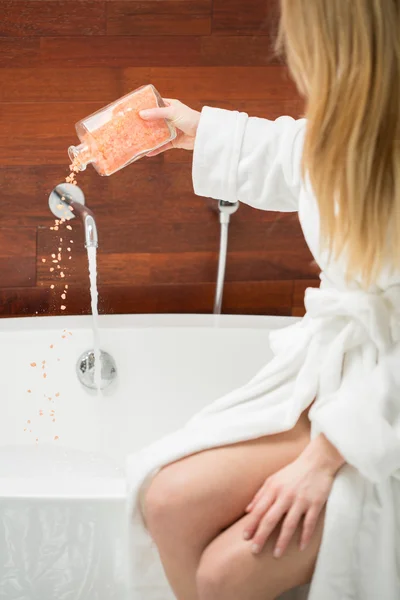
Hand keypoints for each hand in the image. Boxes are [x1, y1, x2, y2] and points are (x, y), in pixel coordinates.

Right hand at [139, 99, 200, 155]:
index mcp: (170, 106)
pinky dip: (156, 149)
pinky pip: (163, 146)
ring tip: (137, 140)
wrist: (204, 133)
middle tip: (131, 126)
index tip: (134, 110)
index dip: (145, 107)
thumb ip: (157, 113)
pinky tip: (148, 153)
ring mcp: (172, 130)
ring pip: (157, 134)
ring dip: (148, 137)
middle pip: (154, 120)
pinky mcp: (174, 141)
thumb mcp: (173, 112)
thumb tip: (141, 114)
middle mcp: (170, 117)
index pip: (155, 105)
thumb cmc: (190, 118)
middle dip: (144, 124)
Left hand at [243, 435, 343, 557]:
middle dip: (261, 536)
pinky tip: (300, 547)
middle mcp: (285, 495)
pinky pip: (309, 523)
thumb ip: (260, 494)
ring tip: (276, 554)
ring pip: (289, 524)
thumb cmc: (293, 472)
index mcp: (274, 489)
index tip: (244, 538)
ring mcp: (301, 500)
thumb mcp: (273, 479)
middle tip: (254, 551)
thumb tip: (247, 510)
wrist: (317, 461)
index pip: (259, 510)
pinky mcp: (315, 503)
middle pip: (271, 519)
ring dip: (282, 541)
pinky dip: (305, 536)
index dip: (251, 524)